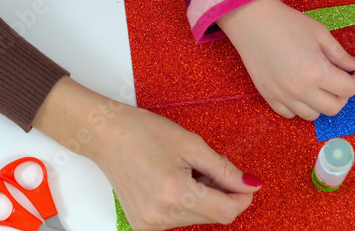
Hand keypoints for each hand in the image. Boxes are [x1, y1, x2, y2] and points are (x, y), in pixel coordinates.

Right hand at [33, 78, 259, 229]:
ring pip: (196, 218)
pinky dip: (184, 203)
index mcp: (176, 194)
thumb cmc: (141, 132)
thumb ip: (225, 169)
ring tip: (185, 171)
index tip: (245, 182)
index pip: (226, 211)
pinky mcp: (142, 225)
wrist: (104, 135)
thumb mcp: (191, 144)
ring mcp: (150, 224)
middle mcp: (162, 216)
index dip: (242, 197)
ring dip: (202, 198)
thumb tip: (250, 185)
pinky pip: (177, 220)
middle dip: (220, 194)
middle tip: (207, 167)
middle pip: (212, 216)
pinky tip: (173, 182)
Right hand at [217, 0, 354, 119]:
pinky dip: (299, 107)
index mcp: (317, 72)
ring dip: (321, 103)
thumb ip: (340, 54)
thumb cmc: (287, 23)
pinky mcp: (269, 96)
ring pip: (312, 115)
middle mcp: (301, 89)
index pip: (349, 89)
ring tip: (320, 87)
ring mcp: (283, 95)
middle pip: (334, 108)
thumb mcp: (320, 34)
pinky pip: (289, 114)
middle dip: (343, 95)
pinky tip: (300, 91)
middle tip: (341, 80)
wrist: (252, 21)